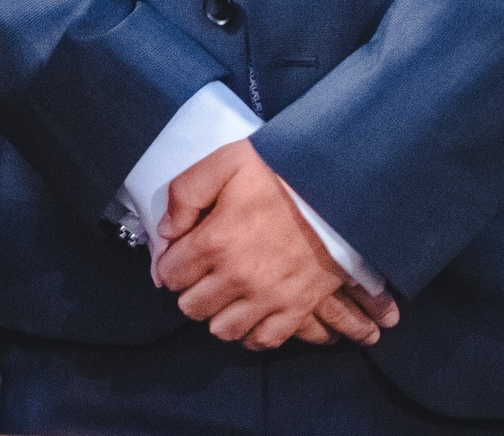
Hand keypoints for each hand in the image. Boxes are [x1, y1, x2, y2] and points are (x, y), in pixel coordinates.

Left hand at [157, 140, 400, 350]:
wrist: (338, 188)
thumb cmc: (280, 173)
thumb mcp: (225, 163)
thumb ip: (185, 194)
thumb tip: (166, 232)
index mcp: (216, 240)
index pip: (170, 273)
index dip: (170, 263)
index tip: (180, 254)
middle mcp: (238, 276)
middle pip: (191, 306)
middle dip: (190, 289)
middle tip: (202, 272)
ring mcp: (269, 297)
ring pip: (222, 330)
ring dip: (217, 313)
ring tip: (224, 292)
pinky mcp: (296, 307)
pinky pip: (263, 341)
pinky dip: (251, 332)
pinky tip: (249, 312)